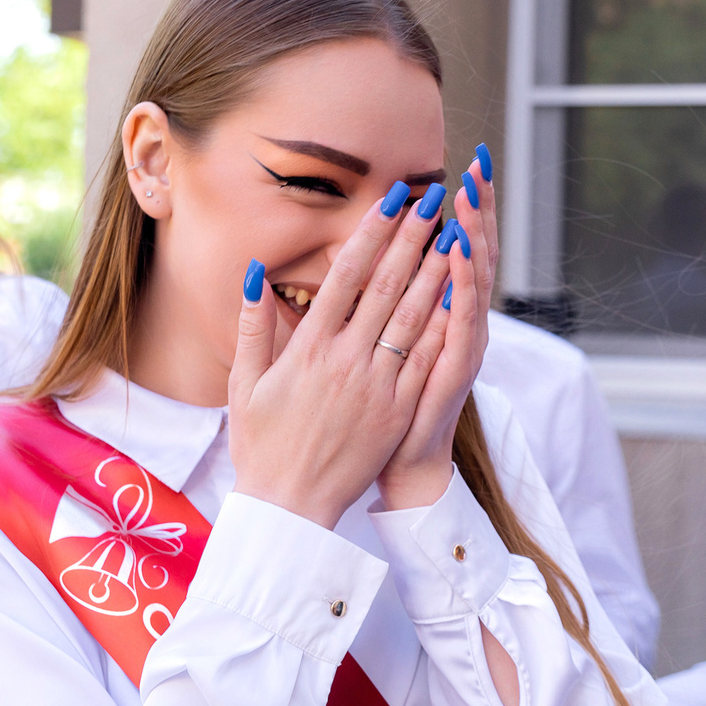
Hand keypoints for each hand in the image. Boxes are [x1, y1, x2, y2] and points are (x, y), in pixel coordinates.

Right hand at [229, 172, 460, 526]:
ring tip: (455, 234)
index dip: (372, 233)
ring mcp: (376, 387)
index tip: (392, 199)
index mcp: (308, 349)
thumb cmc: (262, 444)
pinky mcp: (396, 412)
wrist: (291, 507)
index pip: (345, 276)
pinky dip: (444, 326)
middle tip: (434, 200)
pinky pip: (426, 361)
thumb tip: (255, 271)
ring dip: (436, 273)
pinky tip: (461, 297)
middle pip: (386, 287)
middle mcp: (346, 361)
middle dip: (413, 239)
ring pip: (413, 319)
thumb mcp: (245, 382)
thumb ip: (253, 324)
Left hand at [376, 153, 496, 510]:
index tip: (460, 167)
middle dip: (479, 209)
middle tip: (480, 164)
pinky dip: (464, 284)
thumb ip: (378, 299)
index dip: (461, 210)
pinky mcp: (456, 367)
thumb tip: (366, 254)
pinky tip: (461, 252)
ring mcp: (463, 343)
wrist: (402, 463)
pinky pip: (463, 319)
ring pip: (476, 280)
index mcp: (441, 312)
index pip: (457, 248)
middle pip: (477, 252)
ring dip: (475, 235)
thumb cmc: (385, 405)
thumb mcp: (382, 344)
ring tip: (471, 196)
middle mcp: (461, 322)